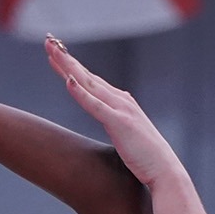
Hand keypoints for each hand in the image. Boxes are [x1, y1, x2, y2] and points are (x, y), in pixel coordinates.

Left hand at [46, 38, 183, 188]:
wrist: (165, 171)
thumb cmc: (147, 159)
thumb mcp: (128, 136)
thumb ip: (119, 125)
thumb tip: (113, 124)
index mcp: (122, 103)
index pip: (92, 81)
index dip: (73, 67)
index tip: (57, 55)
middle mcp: (121, 101)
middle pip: (87, 76)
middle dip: (67, 59)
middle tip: (49, 42)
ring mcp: (121, 110)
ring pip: (89, 84)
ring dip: (69, 67)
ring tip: (53, 51)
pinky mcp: (119, 123)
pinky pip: (95, 106)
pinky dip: (81, 93)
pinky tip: (68, 81)